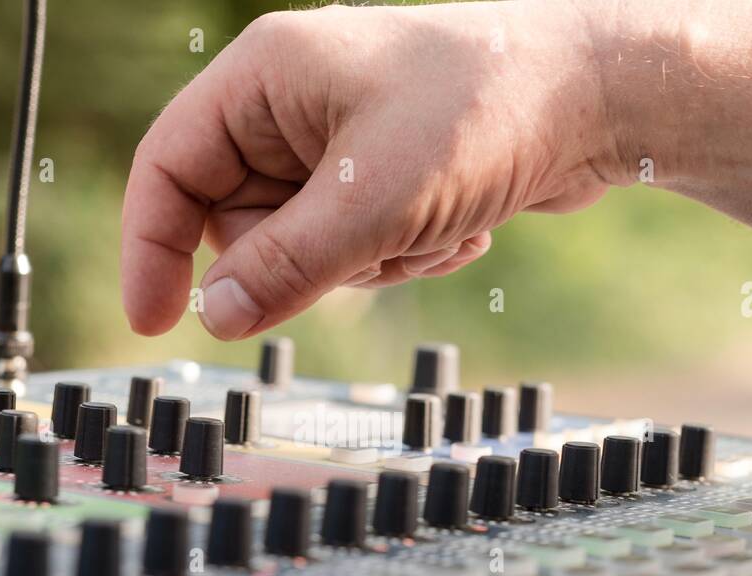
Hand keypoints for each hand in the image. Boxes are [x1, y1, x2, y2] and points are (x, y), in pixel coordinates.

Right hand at [120, 0, 610, 339]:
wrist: (600, 96)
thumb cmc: (486, 111)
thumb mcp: (371, 200)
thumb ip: (283, 266)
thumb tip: (217, 318)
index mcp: (265, 77)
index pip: (167, 167)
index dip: (151, 248)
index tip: (152, 323)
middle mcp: (293, 104)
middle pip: (238, 222)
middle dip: (304, 260)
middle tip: (369, 247)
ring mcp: (339, 141)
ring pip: (301, 248)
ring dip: (367, 263)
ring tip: (433, 228)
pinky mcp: (382, 175)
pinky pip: (354, 247)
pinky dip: (401, 255)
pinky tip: (458, 228)